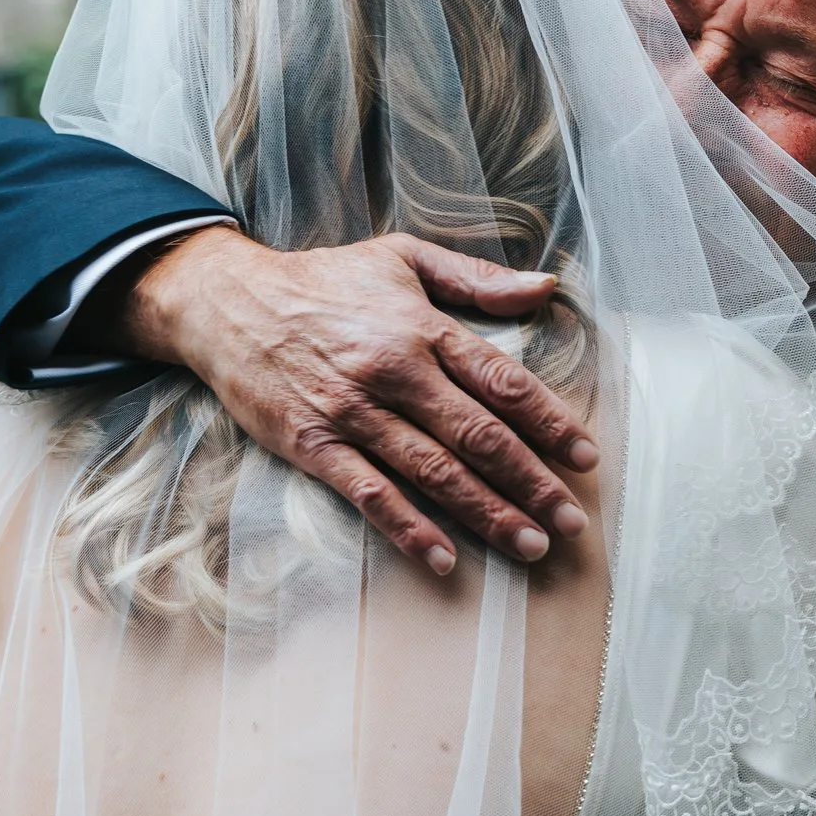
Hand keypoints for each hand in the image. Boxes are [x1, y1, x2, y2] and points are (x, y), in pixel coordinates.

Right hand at [114, 227, 596, 571]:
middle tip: (571, 524)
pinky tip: (443, 558)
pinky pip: (369, 493)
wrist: (228, 303)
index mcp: (423, 327)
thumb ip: (477, 278)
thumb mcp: (403, 257)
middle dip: (531, 482)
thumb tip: (547, 289)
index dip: (550, 423)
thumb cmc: (324, 282)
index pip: (502, 382)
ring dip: (485, 512)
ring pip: (433, 470)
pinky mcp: (313, 444)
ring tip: (529, 545)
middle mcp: (394, 371)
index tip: (586, 459)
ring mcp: (352, 411)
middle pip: (477, 435)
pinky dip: (408, 527)